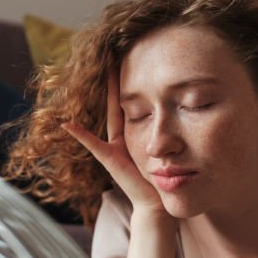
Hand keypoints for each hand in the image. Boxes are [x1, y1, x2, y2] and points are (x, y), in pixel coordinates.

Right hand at [61, 70, 164, 214]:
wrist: (155, 202)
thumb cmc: (161, 178)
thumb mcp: (164, 152)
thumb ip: (167, 136)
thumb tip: (189, 114)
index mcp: (134, 133)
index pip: (131, 102)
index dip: (128, 83)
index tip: (128, 60)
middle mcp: (121, 138)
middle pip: (117, 103)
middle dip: (112, 81)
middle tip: (108, 56)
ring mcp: (113, 147)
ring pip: (107, 117)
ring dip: (99, 98)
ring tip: (89, 76)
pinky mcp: (109, 160)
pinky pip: (93, 144)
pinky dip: (80, 135)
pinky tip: (67, 123)